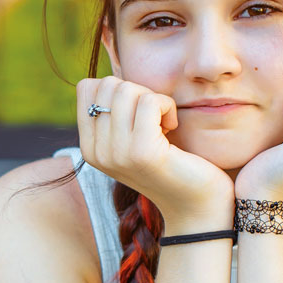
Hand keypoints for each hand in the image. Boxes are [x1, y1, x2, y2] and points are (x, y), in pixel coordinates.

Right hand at [76, 76, 234, 221]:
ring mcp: (117, 153)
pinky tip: (173, 128)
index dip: (118, 89)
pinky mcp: (142, 152)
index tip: (137, 114)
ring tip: (163, 125)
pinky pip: (151, 101)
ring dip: (154, 99)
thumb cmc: (171, 164)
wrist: (196, 206)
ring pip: (128, 90)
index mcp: (89, 147)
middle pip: (108, 85)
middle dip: (138, 92)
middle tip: (154, 119)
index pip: (87, 87)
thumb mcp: (132, 137)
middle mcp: (96, 152)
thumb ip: (116, 112)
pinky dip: (168, 107)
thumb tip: (111, 77)